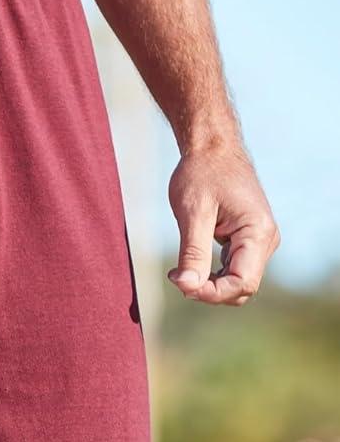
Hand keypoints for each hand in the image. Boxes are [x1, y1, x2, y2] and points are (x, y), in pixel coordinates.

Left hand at [167, 140, 279, 304]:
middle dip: (209, 291)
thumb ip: (193, 253)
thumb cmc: (202, 173)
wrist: (212, 148)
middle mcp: (266, 240)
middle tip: (176, 277)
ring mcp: (259, 241)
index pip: (243, 283)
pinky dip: (211, 275)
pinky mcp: (247, 241)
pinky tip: (188, 267)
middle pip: (242, 287)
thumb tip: (188, 287)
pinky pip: (233, 271)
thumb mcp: (193, 214)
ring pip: (237, 282)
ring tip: (179, 271)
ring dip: (209, 285)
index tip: (180, 283)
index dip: (212, 293)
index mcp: (258, 232)